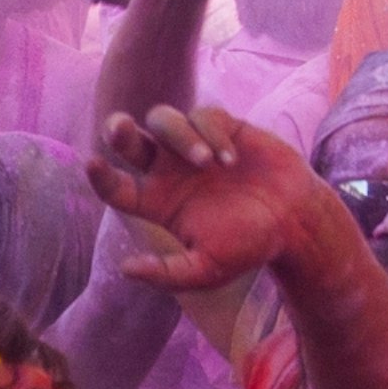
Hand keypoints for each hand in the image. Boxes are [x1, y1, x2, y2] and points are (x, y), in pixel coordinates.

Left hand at [86, 107, 336, 292]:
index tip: (92, 164)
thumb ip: (168, 274)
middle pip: (127, 140)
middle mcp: (168, 171)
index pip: (116, 187)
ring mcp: (193, 146)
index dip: (100, 177)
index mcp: (157, 202)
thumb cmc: (249, 248)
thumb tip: (125, 269)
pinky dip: (213, 133)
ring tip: (208, 164)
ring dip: (180, 137)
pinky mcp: (222, 127)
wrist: (295, 222)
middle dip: (118, 130)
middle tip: (119, 128)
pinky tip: (231, 160)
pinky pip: (203, 115)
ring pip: (163, 119)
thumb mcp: (207, 270)